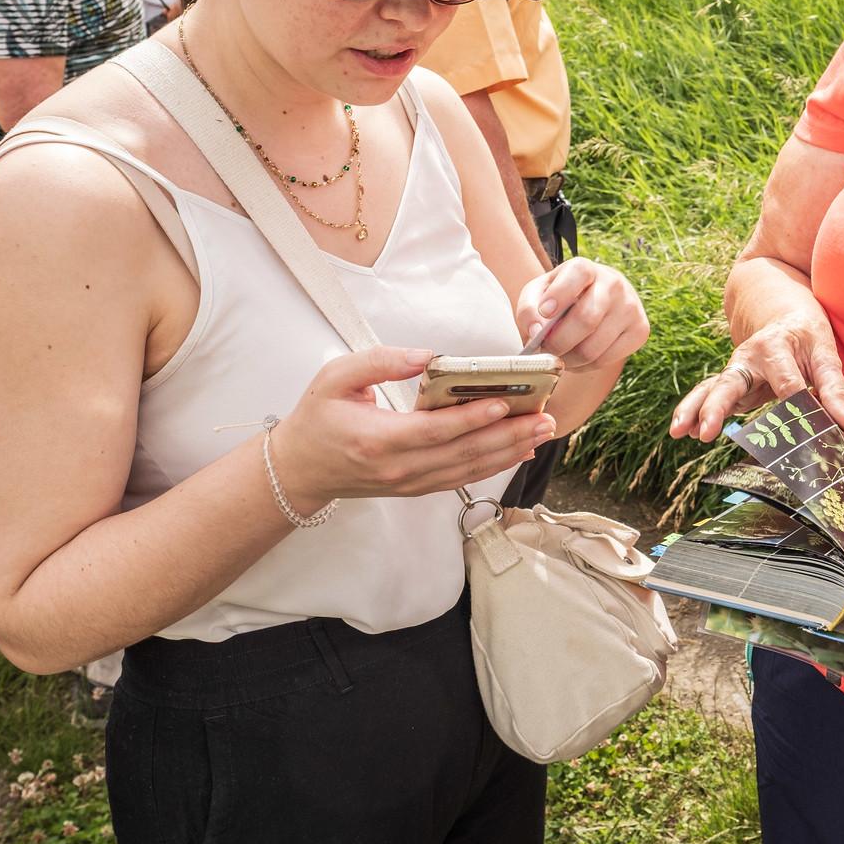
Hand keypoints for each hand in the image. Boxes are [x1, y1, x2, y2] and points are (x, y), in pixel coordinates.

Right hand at [268, 346, 554, 507]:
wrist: (300, 470)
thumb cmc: (317, 419)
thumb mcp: (335, 377)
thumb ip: (380, 361)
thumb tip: (426, 356)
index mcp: (378, 439)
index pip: (435, 430)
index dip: (472, 418)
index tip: (503, 402)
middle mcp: (399, 467)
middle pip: (463, 453)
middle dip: (508, 435)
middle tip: (543, 417)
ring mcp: (410, 482)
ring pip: (468, 469)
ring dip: (508, 451)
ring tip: (541, 431)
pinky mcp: (417, 487)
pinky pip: (461, 477)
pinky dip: (492, 465)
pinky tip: (517, 452)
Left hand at [514, 258, 647, 371]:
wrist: (597, 302)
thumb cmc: (562, 299)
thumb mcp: (539, 294)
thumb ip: (529, 308)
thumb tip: (537, 332)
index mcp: (586, 268)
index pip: (578, 274)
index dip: (559, 295)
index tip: (544, 313)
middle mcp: (614, 284)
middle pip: (586, 319)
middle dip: (558, 342)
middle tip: (546, 349)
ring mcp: (631, 307)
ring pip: (593, 348)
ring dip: (569, 360)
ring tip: (561, 355)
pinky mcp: (640, 330)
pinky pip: (606, 360)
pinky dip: (586, 366)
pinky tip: (579, 358)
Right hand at [669, 304, 843, 440]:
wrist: (782, 311)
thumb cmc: (806, 332)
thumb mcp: (825, 352)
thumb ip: (835, 389)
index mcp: (775, 347)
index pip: (787, 385)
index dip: (800, 408)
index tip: (811, 432)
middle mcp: (748, 357)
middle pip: (731, 383)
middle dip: (718, 407)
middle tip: (707, 431)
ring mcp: (736, 370)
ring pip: (712, 389)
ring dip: (695, 410)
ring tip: (680, 431)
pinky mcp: (732, 383)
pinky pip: (711, 395)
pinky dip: (697, 410)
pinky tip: (685, 431)